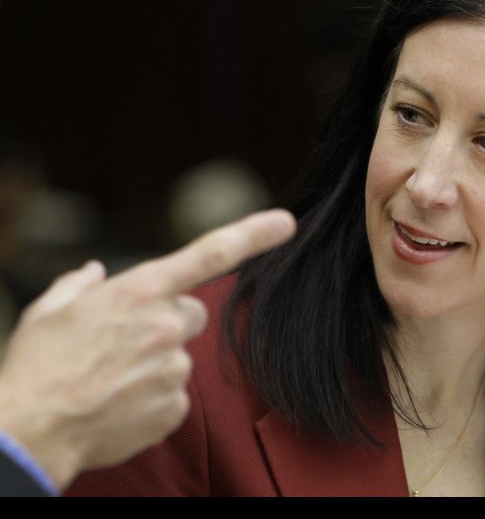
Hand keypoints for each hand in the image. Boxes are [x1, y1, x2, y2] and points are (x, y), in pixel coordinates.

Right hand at [0, 208, 295, 490]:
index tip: (286, 222)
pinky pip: (173, 395)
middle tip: (125, 342)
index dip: (253, 235)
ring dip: (154, 363)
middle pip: (191, 314)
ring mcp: (174, 368)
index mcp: (141, 291)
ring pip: (179, 357)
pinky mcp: (174, 407)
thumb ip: (80, 285)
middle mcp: (167, 325)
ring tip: (110, 379)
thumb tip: (96, 273)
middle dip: (167, 322)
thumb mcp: (48, 311)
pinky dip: (151, 398)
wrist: (27, 433)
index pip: (210, 254)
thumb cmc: (35, 367)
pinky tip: (118, 403)